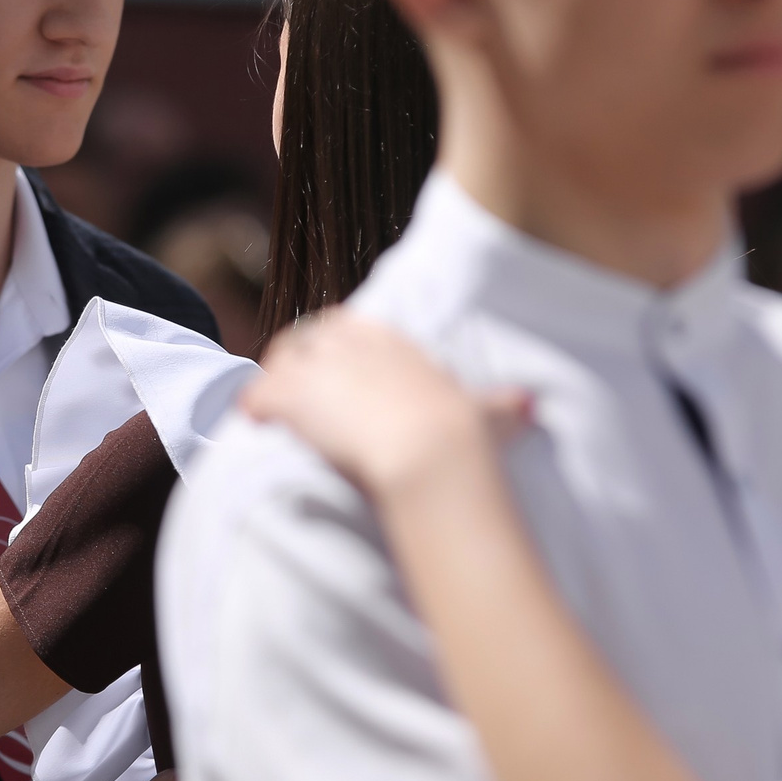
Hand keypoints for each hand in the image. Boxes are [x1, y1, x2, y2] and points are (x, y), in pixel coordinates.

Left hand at [241, 311, 529, 501]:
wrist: (430, 454)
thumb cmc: (464, 436)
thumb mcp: (488, 412)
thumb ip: (503, 403)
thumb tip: (528, 405)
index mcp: (389, 339)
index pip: (345, 327)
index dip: (333, 348)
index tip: (331, 370)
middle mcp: (350, 342)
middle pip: (306, 338)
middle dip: (297, 363)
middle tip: (294, 391)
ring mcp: (316, 366)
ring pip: (278, 361)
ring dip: (273, 384)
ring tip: (269, 409)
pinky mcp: (290, 395)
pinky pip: (257, 393)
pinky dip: (253, 408)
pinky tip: (253, 424)